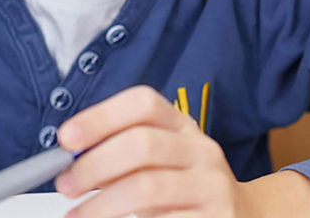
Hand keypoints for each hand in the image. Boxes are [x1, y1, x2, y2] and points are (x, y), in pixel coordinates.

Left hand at [55, 85, 243, 217]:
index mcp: (183, 127)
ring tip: (78, 215)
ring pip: (147, 187)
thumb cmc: (185, 189)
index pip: (143, 103)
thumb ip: (122, 156)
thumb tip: (70, 161)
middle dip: (93, 165)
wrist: (244, 216)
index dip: (101, 116)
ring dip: (102, 204)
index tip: (66, 138)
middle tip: (65, 185)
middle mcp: (201, 150)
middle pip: (141, 143)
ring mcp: (211, 187)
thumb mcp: (162, 163)